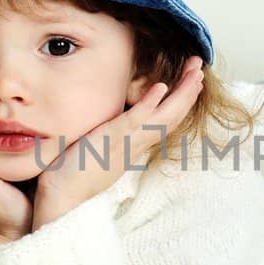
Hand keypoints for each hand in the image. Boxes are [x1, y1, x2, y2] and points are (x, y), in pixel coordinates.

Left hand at [33, 56, 204, 229]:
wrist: (61, 198)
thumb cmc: (74, 173)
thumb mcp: (99, 148)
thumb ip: (111, 134)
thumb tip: (113, 121)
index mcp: (134, 145)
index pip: (166, 120)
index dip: (182, 100)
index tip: (192, 81)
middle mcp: (136, 145)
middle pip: (172, 116)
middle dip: (189, 91)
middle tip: (201, 67)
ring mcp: (125, 143)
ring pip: (163, 118)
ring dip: (181, 95)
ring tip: (195, 74)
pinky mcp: (110, 141)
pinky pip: (134, 122)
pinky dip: (149, 105)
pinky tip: (161, 88)